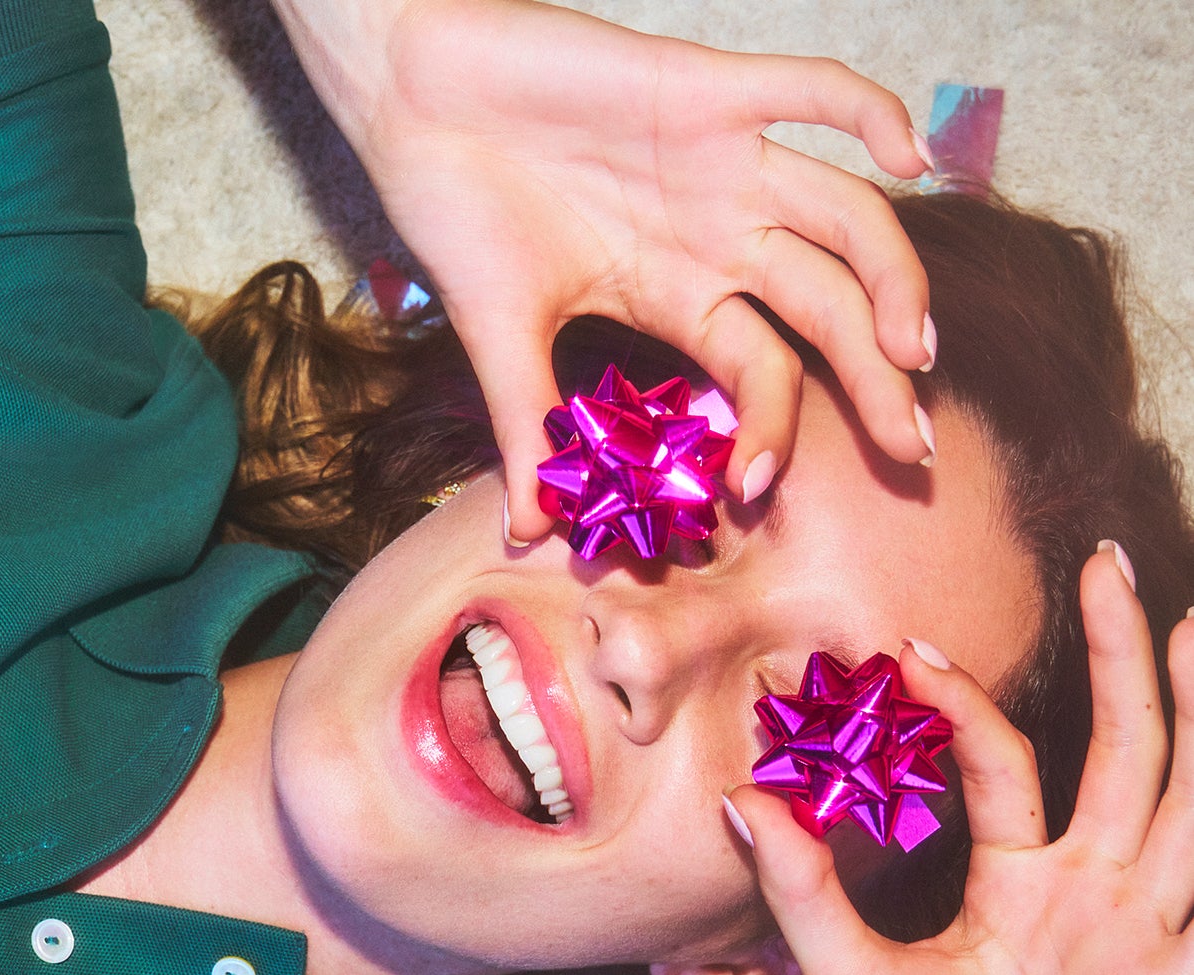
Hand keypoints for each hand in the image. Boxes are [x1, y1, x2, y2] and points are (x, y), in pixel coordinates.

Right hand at [311, 0, 935, 540]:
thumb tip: (527, 533)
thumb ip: (527, 431)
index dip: (773, 433)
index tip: (755, 494)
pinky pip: (810, 91)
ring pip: (847, 218)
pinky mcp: (705, 90)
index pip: (762, 371)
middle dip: (878, 381)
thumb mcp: (497, 339)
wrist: (411, 94)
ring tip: (914, 348)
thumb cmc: (454, 207)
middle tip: (913, 449)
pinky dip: (870, 112)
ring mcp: (723, 163)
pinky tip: (910, 155)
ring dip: (894, 279)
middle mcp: (719, 233)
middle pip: (831, 310)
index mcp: (677, 294)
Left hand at [728, 547, 1193, 974]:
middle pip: (1130, 755)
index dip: (967, 703)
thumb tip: (738, 798)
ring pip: (1190, 805)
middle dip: (1130, 661)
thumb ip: (801, 885)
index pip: (1013, 765)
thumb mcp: (841, 973)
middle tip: (1115, 564)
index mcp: (1022, 889)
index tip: (908, 645)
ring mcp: (1138, 941)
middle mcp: (1091, 901)